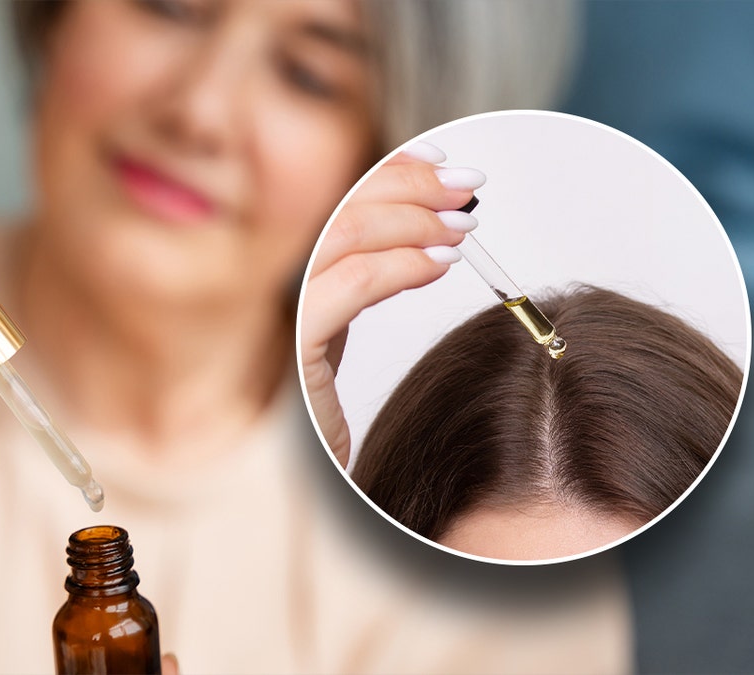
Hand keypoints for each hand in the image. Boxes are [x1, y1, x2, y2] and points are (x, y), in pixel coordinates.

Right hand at [300, 143, 482, 466]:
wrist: (335, 482)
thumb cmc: (346, 411)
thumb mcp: (350, 328)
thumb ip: (374, 279)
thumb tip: (429, 235)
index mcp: (297, 276)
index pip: (337, 201)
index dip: (386, 172)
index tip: (437, 159)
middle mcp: (287, 287)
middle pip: (339, 206)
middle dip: (407, 185)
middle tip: (466, 186)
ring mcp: (289, 314)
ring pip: (342, 235)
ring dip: (411, 219)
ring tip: (463, 223)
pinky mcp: (300, 350)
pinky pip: (348, 287)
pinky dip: (397, 265)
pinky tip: (438, 264)